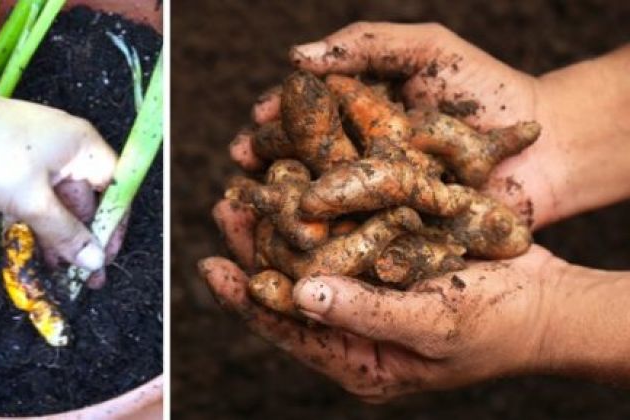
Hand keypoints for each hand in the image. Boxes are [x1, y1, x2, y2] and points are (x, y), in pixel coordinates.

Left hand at [0, 90, 116, 270]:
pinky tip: (35, 250)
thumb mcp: (32, 201)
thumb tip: (93, 259)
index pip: (115, 187)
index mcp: (83, 147)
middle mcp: (67, 150)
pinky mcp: (17, 167)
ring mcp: (41, 158)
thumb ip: (65, 233)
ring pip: (59, 204)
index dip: (113, 222)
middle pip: (86, 200)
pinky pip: (37, 200)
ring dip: (58, 236)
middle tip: (83, 273)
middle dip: (83, 237)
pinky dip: (38, 223)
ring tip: (58, 270)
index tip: (106, 253)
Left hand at [203, 199, 565, 401]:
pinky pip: (340, 237)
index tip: (212, 266)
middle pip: (288, 288)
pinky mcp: (384, 261)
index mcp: (358, 359)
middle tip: (226, 208)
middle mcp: (353, 328)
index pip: (288, 330)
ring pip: (309, 257)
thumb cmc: (498, 327)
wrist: (547, 303)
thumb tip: (300, 294)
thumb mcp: (432, 324)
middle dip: (255, 250)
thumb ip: (365, 312)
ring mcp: (367, 293)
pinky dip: (319, 210)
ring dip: (280, 223)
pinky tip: (300, 179)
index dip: (247, 298)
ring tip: (249, 188)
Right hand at [231, 22, 570, 228]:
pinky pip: (353, 238)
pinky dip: (325, 243)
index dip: (277, 117)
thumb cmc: (487, 89)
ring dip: (284, 206)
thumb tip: (296, 55)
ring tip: (259, 206)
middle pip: (299, 161)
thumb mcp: (427, 49)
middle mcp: (355, 159)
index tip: (257, 117)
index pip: (303, 116)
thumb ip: (366, 42)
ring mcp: (372, 200)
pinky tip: (300, 245)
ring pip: (317, 203)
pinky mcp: (392, 236)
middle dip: (268, 162)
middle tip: (241, 166)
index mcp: (354, 116)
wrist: (545, 146)